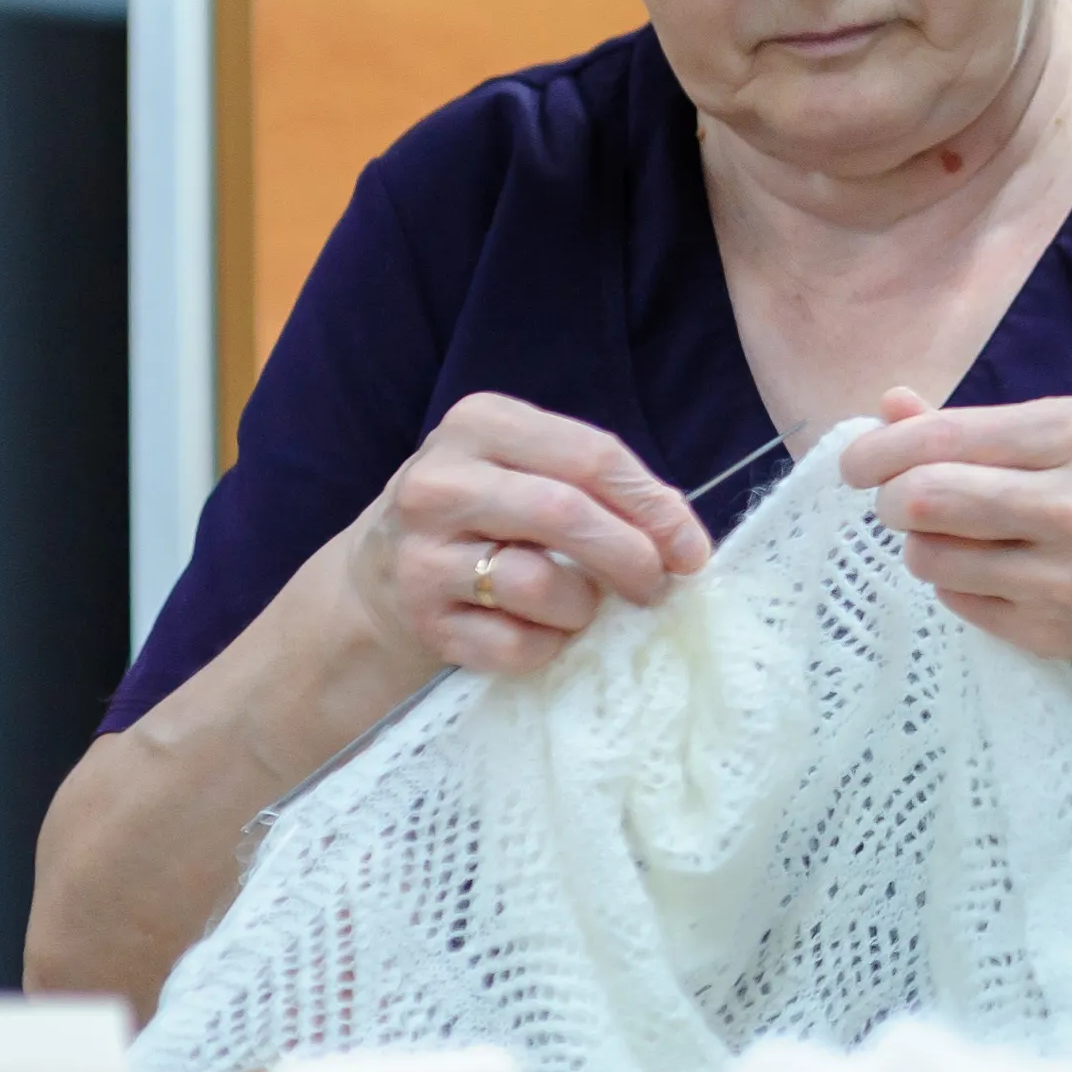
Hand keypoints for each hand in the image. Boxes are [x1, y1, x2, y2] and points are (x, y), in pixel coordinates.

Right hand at [341, 392, 710, 677]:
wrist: (378, 580)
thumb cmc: (484, 517)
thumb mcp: (532, 474)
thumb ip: (604, 488)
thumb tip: (684, 540)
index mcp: (480, 424)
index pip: (593, 456)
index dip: (655, 506)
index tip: (692, 548)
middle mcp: (440, 483)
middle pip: (566, 514)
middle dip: (632, 557)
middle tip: (657, 586)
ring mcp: (420, 555)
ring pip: (540, 584)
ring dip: (583, 608)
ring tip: (580, 608)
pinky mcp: (421, 622)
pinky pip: (515, 645)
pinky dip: (546, 647)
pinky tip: (539, 634)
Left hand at [842, 390, 1071, 675]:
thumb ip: (993, 425)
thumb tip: (891, 407)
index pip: (946, 438)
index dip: (882, 450)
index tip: (859, 462)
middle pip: (923, 500)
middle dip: (892, 499)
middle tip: (900, 502)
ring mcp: (1066, 578)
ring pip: (932, 558)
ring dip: (925, 545)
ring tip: (959, 536)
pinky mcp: (1054, 633)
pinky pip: (961, 603)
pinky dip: (961, 583)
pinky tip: (1001, 571)